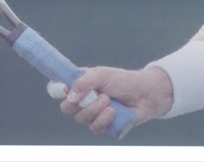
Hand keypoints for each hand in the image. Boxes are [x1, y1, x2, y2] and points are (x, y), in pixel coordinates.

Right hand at [47, 66, 172, 134]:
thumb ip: (85, 82)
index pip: (60, 87)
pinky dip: (103, 119)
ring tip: (109, 100)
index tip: (61, 88)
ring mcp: (94, 113)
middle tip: (92, 95)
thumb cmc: (125, 81)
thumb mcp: (104, 75)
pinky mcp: (104, 125)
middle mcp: (85, 99)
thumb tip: (69, 95)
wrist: (147, 93)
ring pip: (81, 119)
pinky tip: (113, 112)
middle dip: (77, 103)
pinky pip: (94, 128)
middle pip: (66, 108)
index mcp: (82, 83)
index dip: (56, 89)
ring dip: (94, 109)